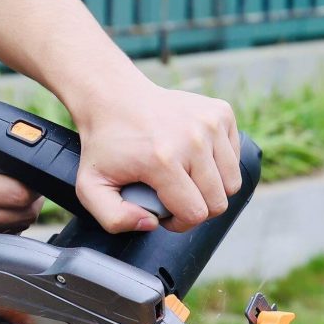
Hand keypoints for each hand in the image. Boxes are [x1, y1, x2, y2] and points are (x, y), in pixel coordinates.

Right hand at [0, 111, 42, 231]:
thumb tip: (27, 136)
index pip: (18, 195)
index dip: (34, 186)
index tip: (35, 176)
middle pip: (20, 217)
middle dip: (32, 202)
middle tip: (34, 187)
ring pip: (9, 231)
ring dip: (21, 216)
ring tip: (20, 198)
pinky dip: (3, 224)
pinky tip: (3, 209)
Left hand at [74, 83, 241, 232]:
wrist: (114, 99)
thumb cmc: (103, 146)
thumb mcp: (89, 188)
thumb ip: (114, 219)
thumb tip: (152, 223)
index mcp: (162, 160)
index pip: (195, 213)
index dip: (180, 224)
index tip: (163, 215)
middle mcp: (193, 139)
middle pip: (218, 201)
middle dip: (197, 210)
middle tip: (173, 200)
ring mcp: (211, 123)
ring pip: (232, 182)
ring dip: (210, 190)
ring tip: (184, 183)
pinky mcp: (221, 113)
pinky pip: (234, 158)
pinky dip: (218, 167)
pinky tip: (193, 161)